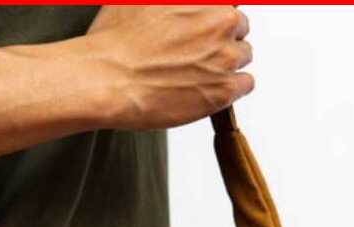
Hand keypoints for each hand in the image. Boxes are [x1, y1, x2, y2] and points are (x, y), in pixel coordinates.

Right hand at [84, 5, 253, 129]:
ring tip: (201, 73)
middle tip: (198, 52)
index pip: (228, 4)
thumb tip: (174, 6)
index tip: (204, 27)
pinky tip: (211, 89)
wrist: (108, 79)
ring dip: (227, 63)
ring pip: (243, 56)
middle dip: (222, 38)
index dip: (213, 16)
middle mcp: (221, 21)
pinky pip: (245, 84)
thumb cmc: (116, 40)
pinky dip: (232, 87)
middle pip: (238, 27)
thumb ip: (171, 2)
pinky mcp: (223, 91)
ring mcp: (225, 57)